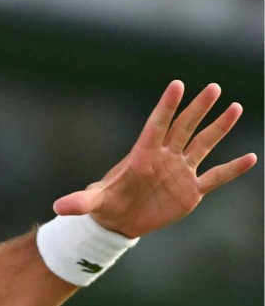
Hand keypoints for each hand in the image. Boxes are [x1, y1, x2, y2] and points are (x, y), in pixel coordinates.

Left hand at [53, 81, 256, 237]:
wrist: (121, 220)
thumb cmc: (107, 203)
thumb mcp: (93, 203)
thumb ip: (80, 202)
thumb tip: (59, 208)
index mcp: (142, 155)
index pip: (156, 125)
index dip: (166, 106)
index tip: (176, 85)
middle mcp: (164, 158)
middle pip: (183, 128)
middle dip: (197, 109)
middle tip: (212, 87)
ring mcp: (180, 172)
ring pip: (202, 145)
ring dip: (218, 128)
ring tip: (234, 107)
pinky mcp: (191, 191)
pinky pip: (215, 177)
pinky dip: (231, 169)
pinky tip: (250, 158)